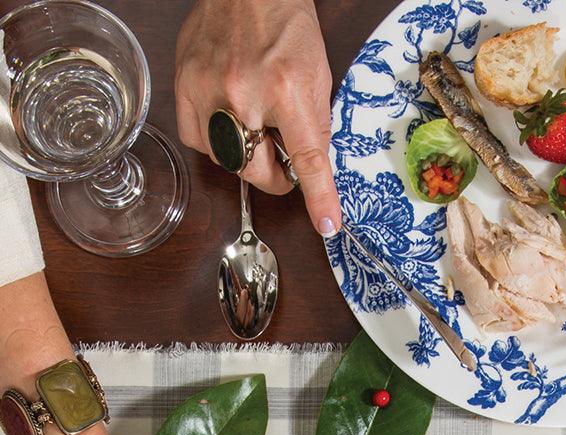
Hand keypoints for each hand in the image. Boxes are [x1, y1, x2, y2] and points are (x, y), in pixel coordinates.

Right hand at [175, 0, 340, 234]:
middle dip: (274, 176)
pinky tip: (227, 122)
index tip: (327, 223)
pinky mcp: (184, 84)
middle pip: (256, 170)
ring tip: (255, 128)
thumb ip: (314, 128)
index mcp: (287, 89)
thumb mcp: (318, 79)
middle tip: (282, 162)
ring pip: (226, 159)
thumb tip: (311, 171)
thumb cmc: (286, 26)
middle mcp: (244, 92)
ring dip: (244, 155)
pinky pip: (197, 139)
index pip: (307, 158)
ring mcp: (209, 88)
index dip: (318, 197)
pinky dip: (214, 142)